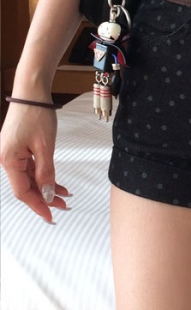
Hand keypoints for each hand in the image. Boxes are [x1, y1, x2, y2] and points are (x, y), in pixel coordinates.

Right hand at [0, 104, 69, 222]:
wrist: (32, 94)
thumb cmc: (37, 116)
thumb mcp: (45, 147)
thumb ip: (46, 172)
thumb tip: (46, 194)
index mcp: (8, 161)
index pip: (23, 191)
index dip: (37, 205)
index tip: (52, 216)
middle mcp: (6, 159)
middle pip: (26, 187)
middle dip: (45, 198)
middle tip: (64, 207)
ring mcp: (12, 154)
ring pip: (29, 178)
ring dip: (46, 188)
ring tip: (66, 197)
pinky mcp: (18, 149)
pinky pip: (30, 168)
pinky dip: (44, 176)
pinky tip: (58, 184)